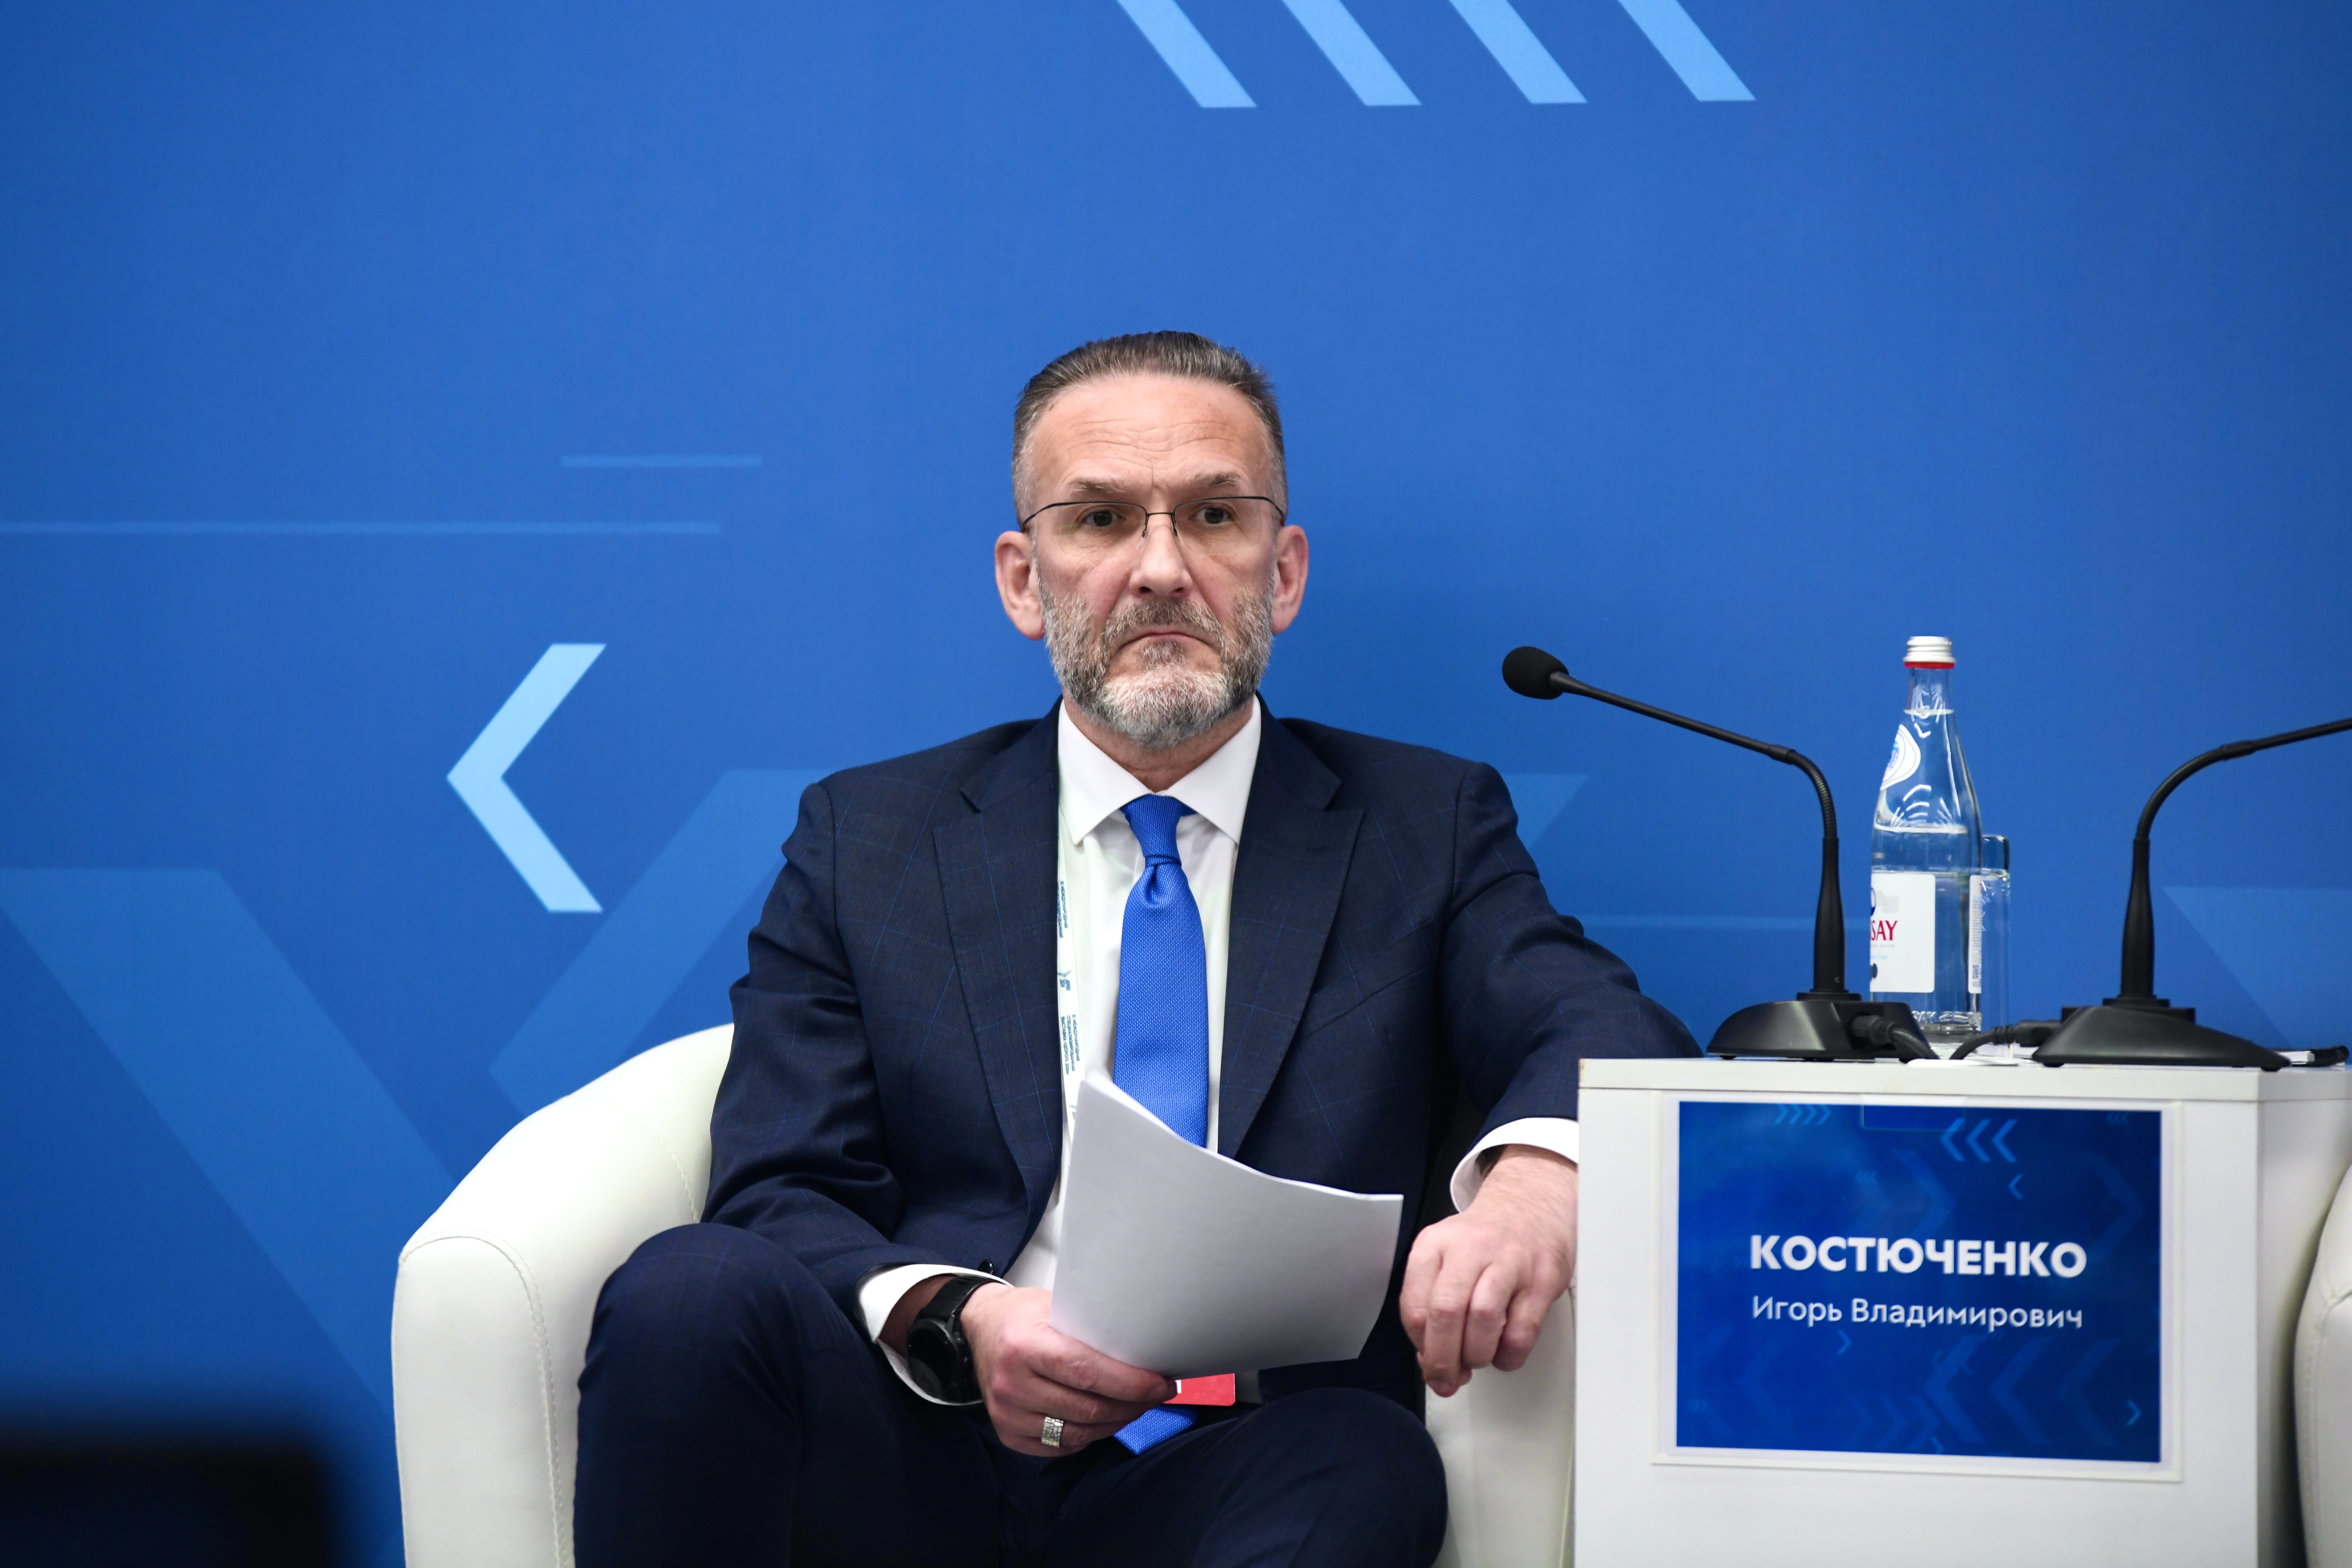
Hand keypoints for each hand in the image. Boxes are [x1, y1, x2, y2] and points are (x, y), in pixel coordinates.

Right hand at [960, 1285, 1176, 1454]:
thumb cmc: (1024, 1316)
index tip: (1159, 1383)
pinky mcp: (1008, 1433)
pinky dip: (1089, 1436)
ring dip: (1116, 1422)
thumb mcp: (1055, 1305)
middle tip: (1157, 1393)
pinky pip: (1060, 1447)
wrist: (980, 1330)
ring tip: (1137, 1406)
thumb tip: (1144, 1346)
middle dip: (1132, 1404)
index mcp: (1023, 1344)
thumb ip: (1091, 1327)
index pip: (1086, 1371)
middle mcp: (1011, 1383)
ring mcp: (1007, 1413)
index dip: (1129, 1382)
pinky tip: (1106, 1419)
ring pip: (1078, 1432)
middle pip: (1087, 1407)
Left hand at [1400, 1145, 1576, 1397]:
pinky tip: (1504, 1352)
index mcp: (1434, 1245)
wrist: (1530, 1205)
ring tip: (1477, 1359)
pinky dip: (1509, 1355)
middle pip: (1446, 1312)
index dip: (1420, 1346)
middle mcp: (1469, 1249)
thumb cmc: (1483, 1242)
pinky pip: (1522, 1331)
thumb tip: (1431, 1364)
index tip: (1428, 1362)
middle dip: (1444, 1358)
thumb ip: (1431, 1306)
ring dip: (1477, 1355)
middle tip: (1448, 1378)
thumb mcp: (1444, 1258)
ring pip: (1483, 1319)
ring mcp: (1509, 1262)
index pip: (1414, 1306)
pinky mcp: (1542, 1279)